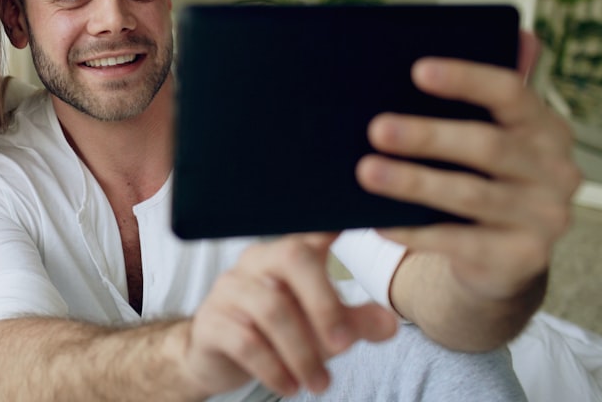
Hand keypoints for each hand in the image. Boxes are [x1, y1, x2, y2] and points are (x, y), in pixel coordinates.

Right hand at [180, 234, 397, 396]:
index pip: (312, 229)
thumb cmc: (276, 333)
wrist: (217, 357)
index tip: (355, 217)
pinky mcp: (211, 322)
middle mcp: (257, 261)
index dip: (334, 217)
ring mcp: (230, 288)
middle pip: (294, 258)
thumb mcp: (321, 329)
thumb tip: (390, 323)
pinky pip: (245, 341)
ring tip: (320, 384)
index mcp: (288, 255)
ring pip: (272, 309)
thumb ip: (355, 323)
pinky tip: (290, 386)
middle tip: (344, 346)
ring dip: (302, 353)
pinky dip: (273, 368)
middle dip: (324, 304)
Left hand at [356, 30, 581, 301]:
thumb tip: (452, 54)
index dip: (466, 79)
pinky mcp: (524, 258)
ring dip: (413, 183)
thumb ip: (477, 100)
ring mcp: (545, 218)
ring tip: (366, 172)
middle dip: (427, 136)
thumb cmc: (483, 179)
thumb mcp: (486, 138)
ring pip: (469, 195)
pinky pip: (459, 242)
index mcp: (545, 129)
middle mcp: (555, 170)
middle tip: (376, 129)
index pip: (510, 93)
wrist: (503, 256)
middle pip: (486, 145)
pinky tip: (380, 221)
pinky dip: (415, 231)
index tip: (417, 70)